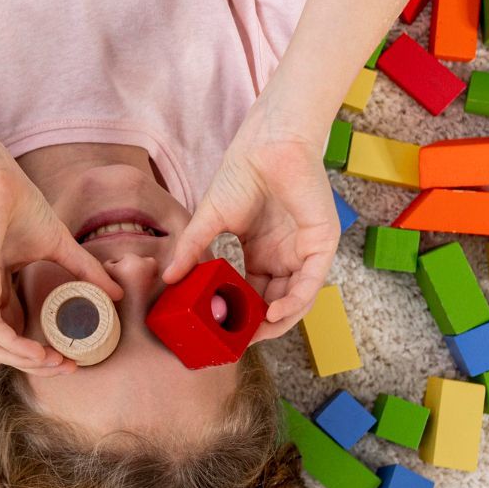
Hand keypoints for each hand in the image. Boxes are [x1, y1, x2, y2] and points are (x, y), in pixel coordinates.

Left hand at [0, 155, 123, 372]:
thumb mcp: (58, 245)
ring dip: (23, 361)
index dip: (34, 352)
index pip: (5, 334)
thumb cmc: (18, 203)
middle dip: (33, 365)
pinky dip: (14, 346)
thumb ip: (83, 270)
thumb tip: (117, 292)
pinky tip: (39, 352)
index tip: (68, 356)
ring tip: (56, 362)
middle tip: (66, 366)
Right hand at [163, 115, 336, 341]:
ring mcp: (304, 252)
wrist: (266, 146)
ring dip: (278, 321)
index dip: (240, 315)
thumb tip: (167, 278)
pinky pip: (311, 283)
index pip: (253, 294)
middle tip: (238, 341)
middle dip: (259, 325)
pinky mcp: (321, 244)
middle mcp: (285, 257)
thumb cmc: (241, 175)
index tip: (222, 332)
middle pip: (276, 303)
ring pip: (296, 299)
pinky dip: (294, 303)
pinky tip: (274, 314)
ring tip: (255, 334)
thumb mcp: (209, 221)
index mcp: (262, 254)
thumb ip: (191, 250)